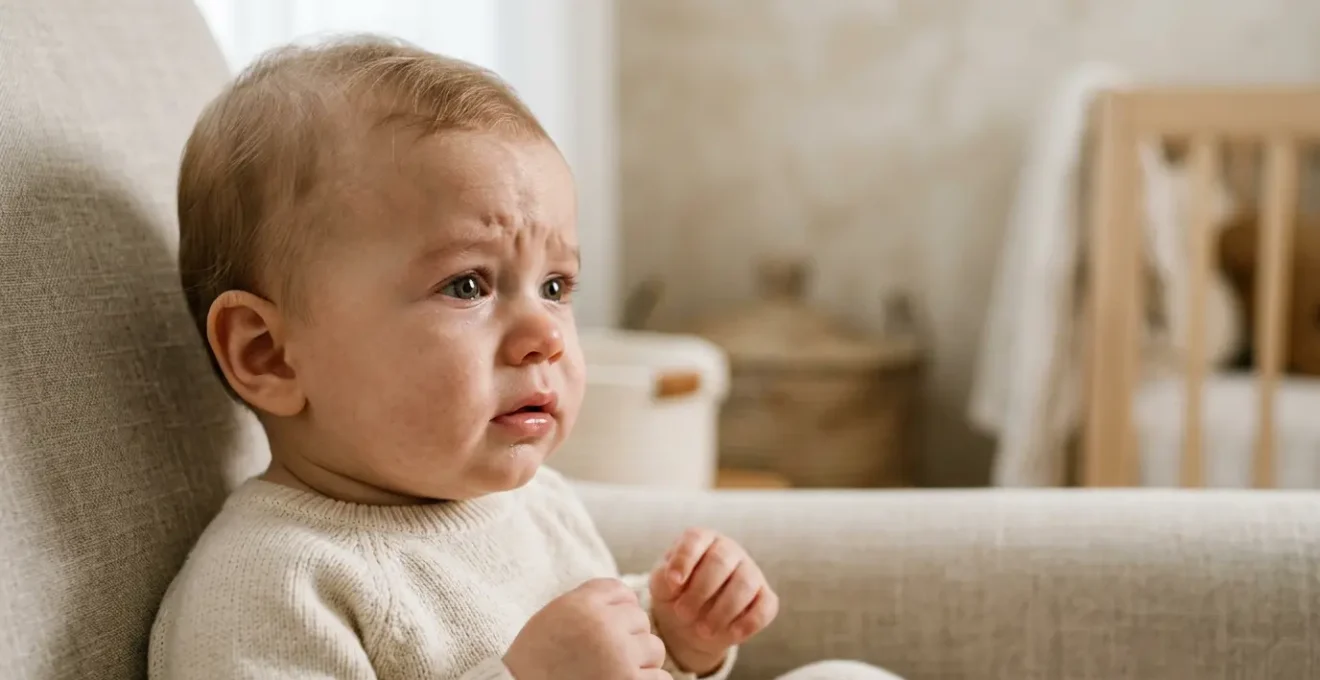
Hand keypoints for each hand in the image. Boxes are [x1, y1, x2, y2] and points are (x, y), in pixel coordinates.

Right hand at [504, 578, 667, 679]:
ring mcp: (620, 656)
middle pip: (641, 620)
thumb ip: (587, 603)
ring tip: (613, 673)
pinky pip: (660, 678)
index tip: (604, 631)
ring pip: (655, 648)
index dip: (617, 612)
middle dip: (629, 638)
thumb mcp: (553, 618)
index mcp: (582, 604)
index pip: (622, 592)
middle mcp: (604, 625)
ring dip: (640, 663)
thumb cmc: (536, 662)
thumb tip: (629, 598)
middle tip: (605, 658)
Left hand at [649, 528, 778, 674]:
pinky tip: (730, 634)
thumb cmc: (675, 594)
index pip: (696, 538)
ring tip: (702, 630)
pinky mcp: (765, 597)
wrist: (690, 623)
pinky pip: (766, 606)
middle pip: (721, 560)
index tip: (673, 583)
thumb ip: (664, 577)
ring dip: (722, 611)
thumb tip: (674, 579)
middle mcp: (729, 550)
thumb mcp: (662, 585)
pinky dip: (749, 622)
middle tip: (682, 613)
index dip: (684, 559)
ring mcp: (751, 572)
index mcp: (702, 540)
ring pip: (745, 584)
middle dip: (700, 591)